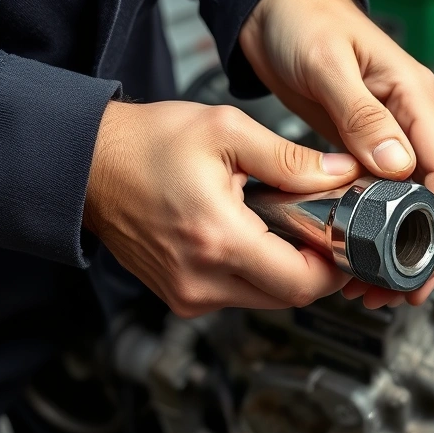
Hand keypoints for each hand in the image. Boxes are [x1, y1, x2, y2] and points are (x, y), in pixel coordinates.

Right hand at [83, 100, 363, 317]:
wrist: (88, 163)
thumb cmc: (146, 144)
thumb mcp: (227, 132)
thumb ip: (291, 159)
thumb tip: (340, 173)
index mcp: (218, 239)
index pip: (300, 282)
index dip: (335, 267)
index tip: (345, 244)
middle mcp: (201, 279)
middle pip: (288, 298)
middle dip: (314, 269)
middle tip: (321, 232)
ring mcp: (187, 293)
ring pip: (264, 300)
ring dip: (284, 272)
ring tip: (282, 229)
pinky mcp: (179, 295)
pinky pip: (235, 296)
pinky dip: (254, 273)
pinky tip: (251, 238)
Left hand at [239, 0, 433, 308]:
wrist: (272, 5)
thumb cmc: (302, 19)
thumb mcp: (329, 64)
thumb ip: (361, 114)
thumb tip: (397, 165)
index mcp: (412, 96)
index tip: (429, 261)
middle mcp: (406, 118)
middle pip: (433, 195)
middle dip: (421, 247)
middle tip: (399, 289)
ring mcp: (386, 132)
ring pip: (406, 200)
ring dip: (395, 244)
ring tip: (373, 282)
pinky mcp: (360, 142)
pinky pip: (377, 192)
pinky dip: (372, 226)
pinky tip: (357, 248)